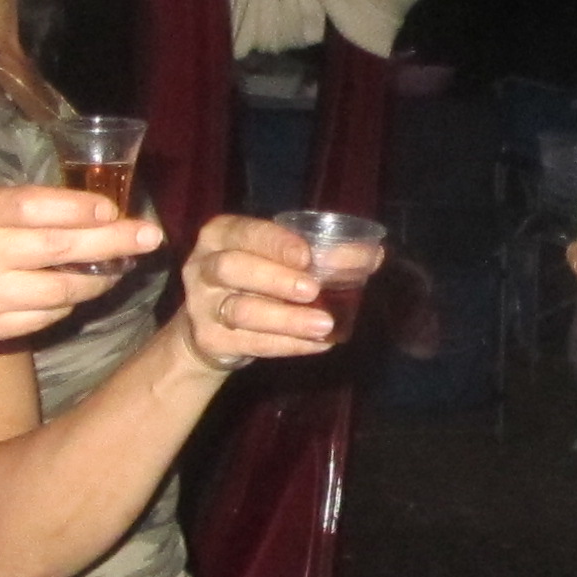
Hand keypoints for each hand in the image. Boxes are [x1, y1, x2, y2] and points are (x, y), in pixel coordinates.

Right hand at [0, 184, 164, 344]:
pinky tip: (79, 292)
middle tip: (150, 237)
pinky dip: (66, 305)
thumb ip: (20, 205)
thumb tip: (93, 208)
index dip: (80, 209)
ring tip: (120, 267)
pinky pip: (42, 319)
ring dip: (97, 280)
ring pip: (58, 292)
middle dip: (112, 243)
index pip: (35, 208)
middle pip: (58, 250)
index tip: (114, 209)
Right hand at [179, 214, 342, 368]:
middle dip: (276, 278)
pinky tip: (316, 344)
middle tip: (314, 290)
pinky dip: (287, 345)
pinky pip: (251, 343)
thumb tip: (374, 255)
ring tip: (324, 325)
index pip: (244, 232)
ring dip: (286, 319)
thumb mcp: (278, 259)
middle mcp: (202, 266)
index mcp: (220, 235)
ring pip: (241, 311)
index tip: (306, 256)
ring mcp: (201, 306)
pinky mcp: (210, 340)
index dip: (275, 243)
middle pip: (234, 268)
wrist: (211, 327)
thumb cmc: (255, 280)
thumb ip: (322, 254)